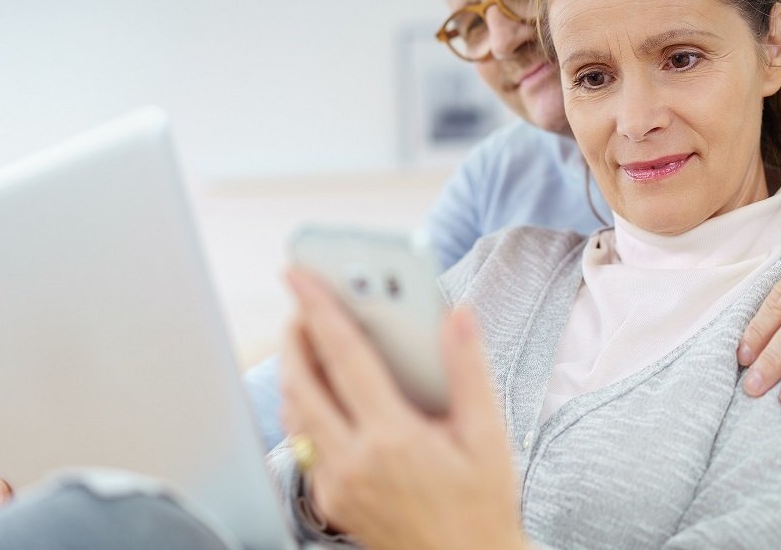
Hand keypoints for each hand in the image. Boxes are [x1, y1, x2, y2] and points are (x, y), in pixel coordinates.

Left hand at [280, 270, 527, 549]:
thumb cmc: (482, 506)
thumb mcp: (487, 437)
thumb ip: (469, 370)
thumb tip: (458, 316)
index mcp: (393, 440)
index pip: (344, 357)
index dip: (319, 309)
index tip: (300, 275)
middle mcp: (353, 463)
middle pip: (301, 384)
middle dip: (294, 336)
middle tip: (300, 304)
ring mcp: (336, 486)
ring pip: (294, 415)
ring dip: (293, 371)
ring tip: (305, 340)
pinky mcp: (331, 503)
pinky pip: (302, 443)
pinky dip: (302, 407)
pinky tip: (319, 392)